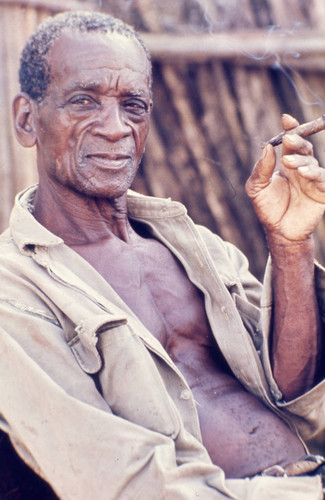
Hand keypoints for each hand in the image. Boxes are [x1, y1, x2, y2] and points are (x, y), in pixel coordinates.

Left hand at [245, 114, 324, 242]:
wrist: (280, 232)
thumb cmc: (267, 209)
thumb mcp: (256, 188)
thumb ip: (261, 169)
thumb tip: (266, 147)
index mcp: (286, 163)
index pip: (290, 141)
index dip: (290, 129)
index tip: (286, 119)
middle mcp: (301, 168)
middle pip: (304, 148)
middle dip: (297, 141)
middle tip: (287, 140)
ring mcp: (313, 180)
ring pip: (312, 162)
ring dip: (302, 160)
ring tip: (289, 164)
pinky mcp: (322, 193)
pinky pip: (323, 179)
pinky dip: (316, 174)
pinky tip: (305, 174)